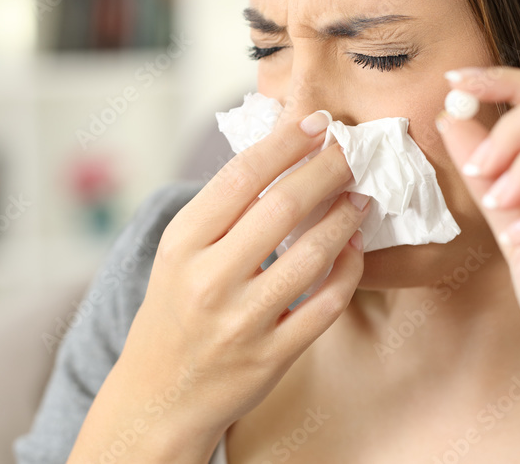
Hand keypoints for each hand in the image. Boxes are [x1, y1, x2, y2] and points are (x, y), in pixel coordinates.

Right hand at [69, 111, 369, 462]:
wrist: (158, 397)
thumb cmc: (173, 313)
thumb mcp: (178, 254)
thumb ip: (222, 210)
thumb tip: (282, 151)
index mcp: (182, 244)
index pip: (241, 175)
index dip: (287, 142)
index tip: (318, 123)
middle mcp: (209, 280)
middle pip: (283, 207)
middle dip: (328, 169)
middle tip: (353, 150)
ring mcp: (242, 321)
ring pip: (312, 255)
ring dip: (345, 216)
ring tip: (361, 194)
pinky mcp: (271, 356)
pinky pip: (325, 305)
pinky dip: (347, 270)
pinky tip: (354, 246)